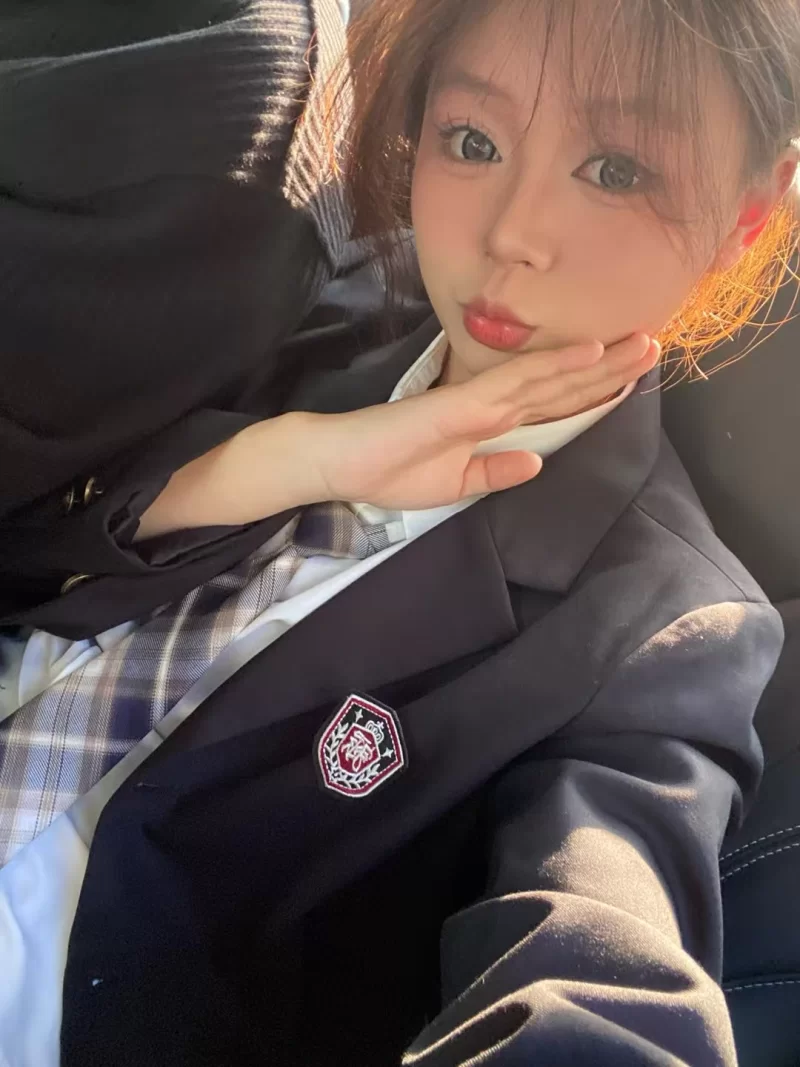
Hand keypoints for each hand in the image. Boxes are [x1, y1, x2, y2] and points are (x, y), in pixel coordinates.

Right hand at [306, 332, 658, 509]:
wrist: (340, 464)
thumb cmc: (389, 471)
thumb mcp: (455, 485)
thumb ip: (495, 473)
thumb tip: (537, 460)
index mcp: (492, 424)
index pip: (553, 404)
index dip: (592, 390)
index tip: (632, 376)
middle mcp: (493, 405)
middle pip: (561, 384)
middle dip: (609, 369)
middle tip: (653, 346)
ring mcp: (480, 401)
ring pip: (549, 375)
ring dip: (597, 361)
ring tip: (641, 345)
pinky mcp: (462, 405)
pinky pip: (516, 382)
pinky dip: (554, 366)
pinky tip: (588, 352)